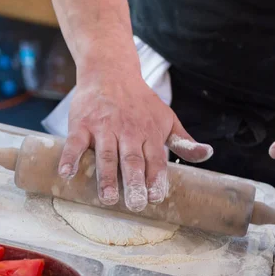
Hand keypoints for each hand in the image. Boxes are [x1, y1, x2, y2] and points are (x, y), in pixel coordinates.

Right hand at [58, 66, 213, 211]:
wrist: (110, 71)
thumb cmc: (140, 101)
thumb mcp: (166, 118)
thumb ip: (184, 141)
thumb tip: (207, 155)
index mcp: (149, 133)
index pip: (155, 160)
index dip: (156, 179)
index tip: (156, 197)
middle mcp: (128, 131)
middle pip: (132, 160)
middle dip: (134, 183)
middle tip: (136, 204)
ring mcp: (104, 128)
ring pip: (106, 155)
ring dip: (106, 177)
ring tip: (108, 198)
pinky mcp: (82, 124)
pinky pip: (75, 143)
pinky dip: (70, 158)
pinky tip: (67, 175)